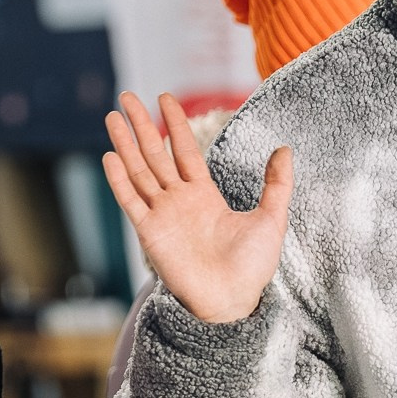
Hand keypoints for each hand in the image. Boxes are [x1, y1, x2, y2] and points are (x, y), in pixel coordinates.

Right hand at [102, 93, 291, 325]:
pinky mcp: (150, 233)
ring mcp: (162, 215)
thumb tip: (285, 149)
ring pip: (139, 171)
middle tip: (127, 96)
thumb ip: (277, 184)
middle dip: (141, 125)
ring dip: (125, 143)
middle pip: (155, 154)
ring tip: (112, 116)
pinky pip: (131, 201)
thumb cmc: (252, 267)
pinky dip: (120, 179)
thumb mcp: (272, 218)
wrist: (232, 301)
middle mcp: (179, 201)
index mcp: (204, 195)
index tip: (164, 98)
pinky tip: (111, 155)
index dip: (175, 123)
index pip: (184, 150)